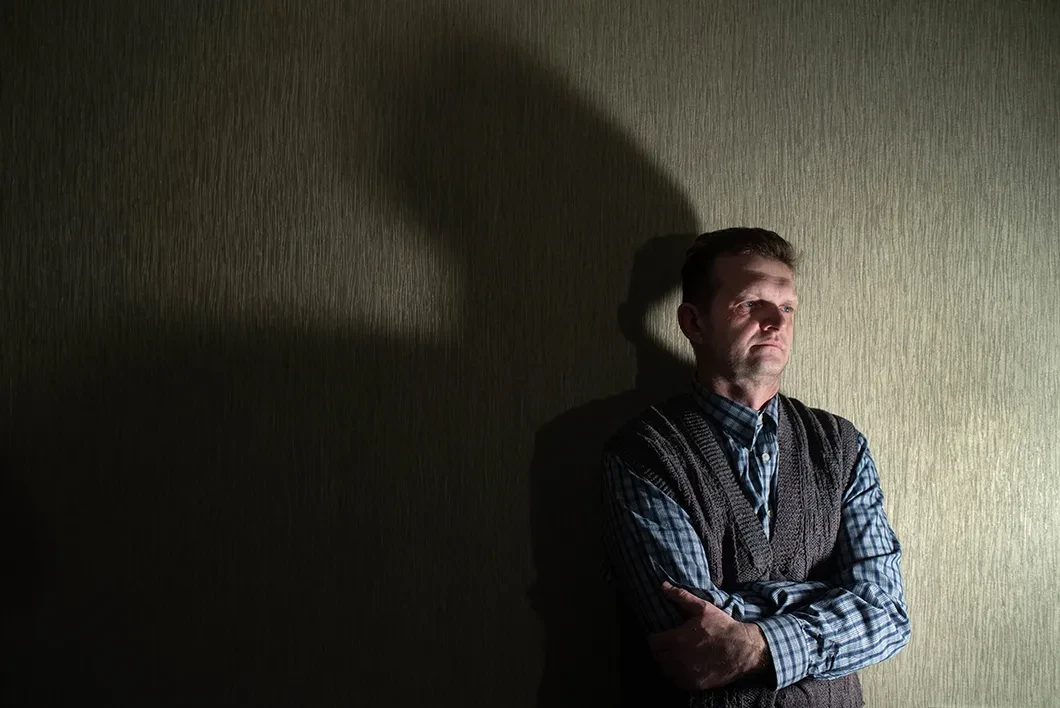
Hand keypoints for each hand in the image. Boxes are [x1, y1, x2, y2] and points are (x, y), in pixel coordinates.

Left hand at [648, 581, 771, 689]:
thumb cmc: (722, 627)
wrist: (743, 648)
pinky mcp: (696, 684)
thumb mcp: (702, 607)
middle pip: (657, 658)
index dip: (654, 639)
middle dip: (660, 651)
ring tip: (673, 657)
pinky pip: (676, 682)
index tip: (660, 636)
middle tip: (667, 646)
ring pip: (665, 671)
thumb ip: (681, 596)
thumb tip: (663, 586)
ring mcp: (687, 673)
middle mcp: (679, 658)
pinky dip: (676, 676)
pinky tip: (682, 668)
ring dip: (666, 664)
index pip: (652, 643)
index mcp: (677, 639)